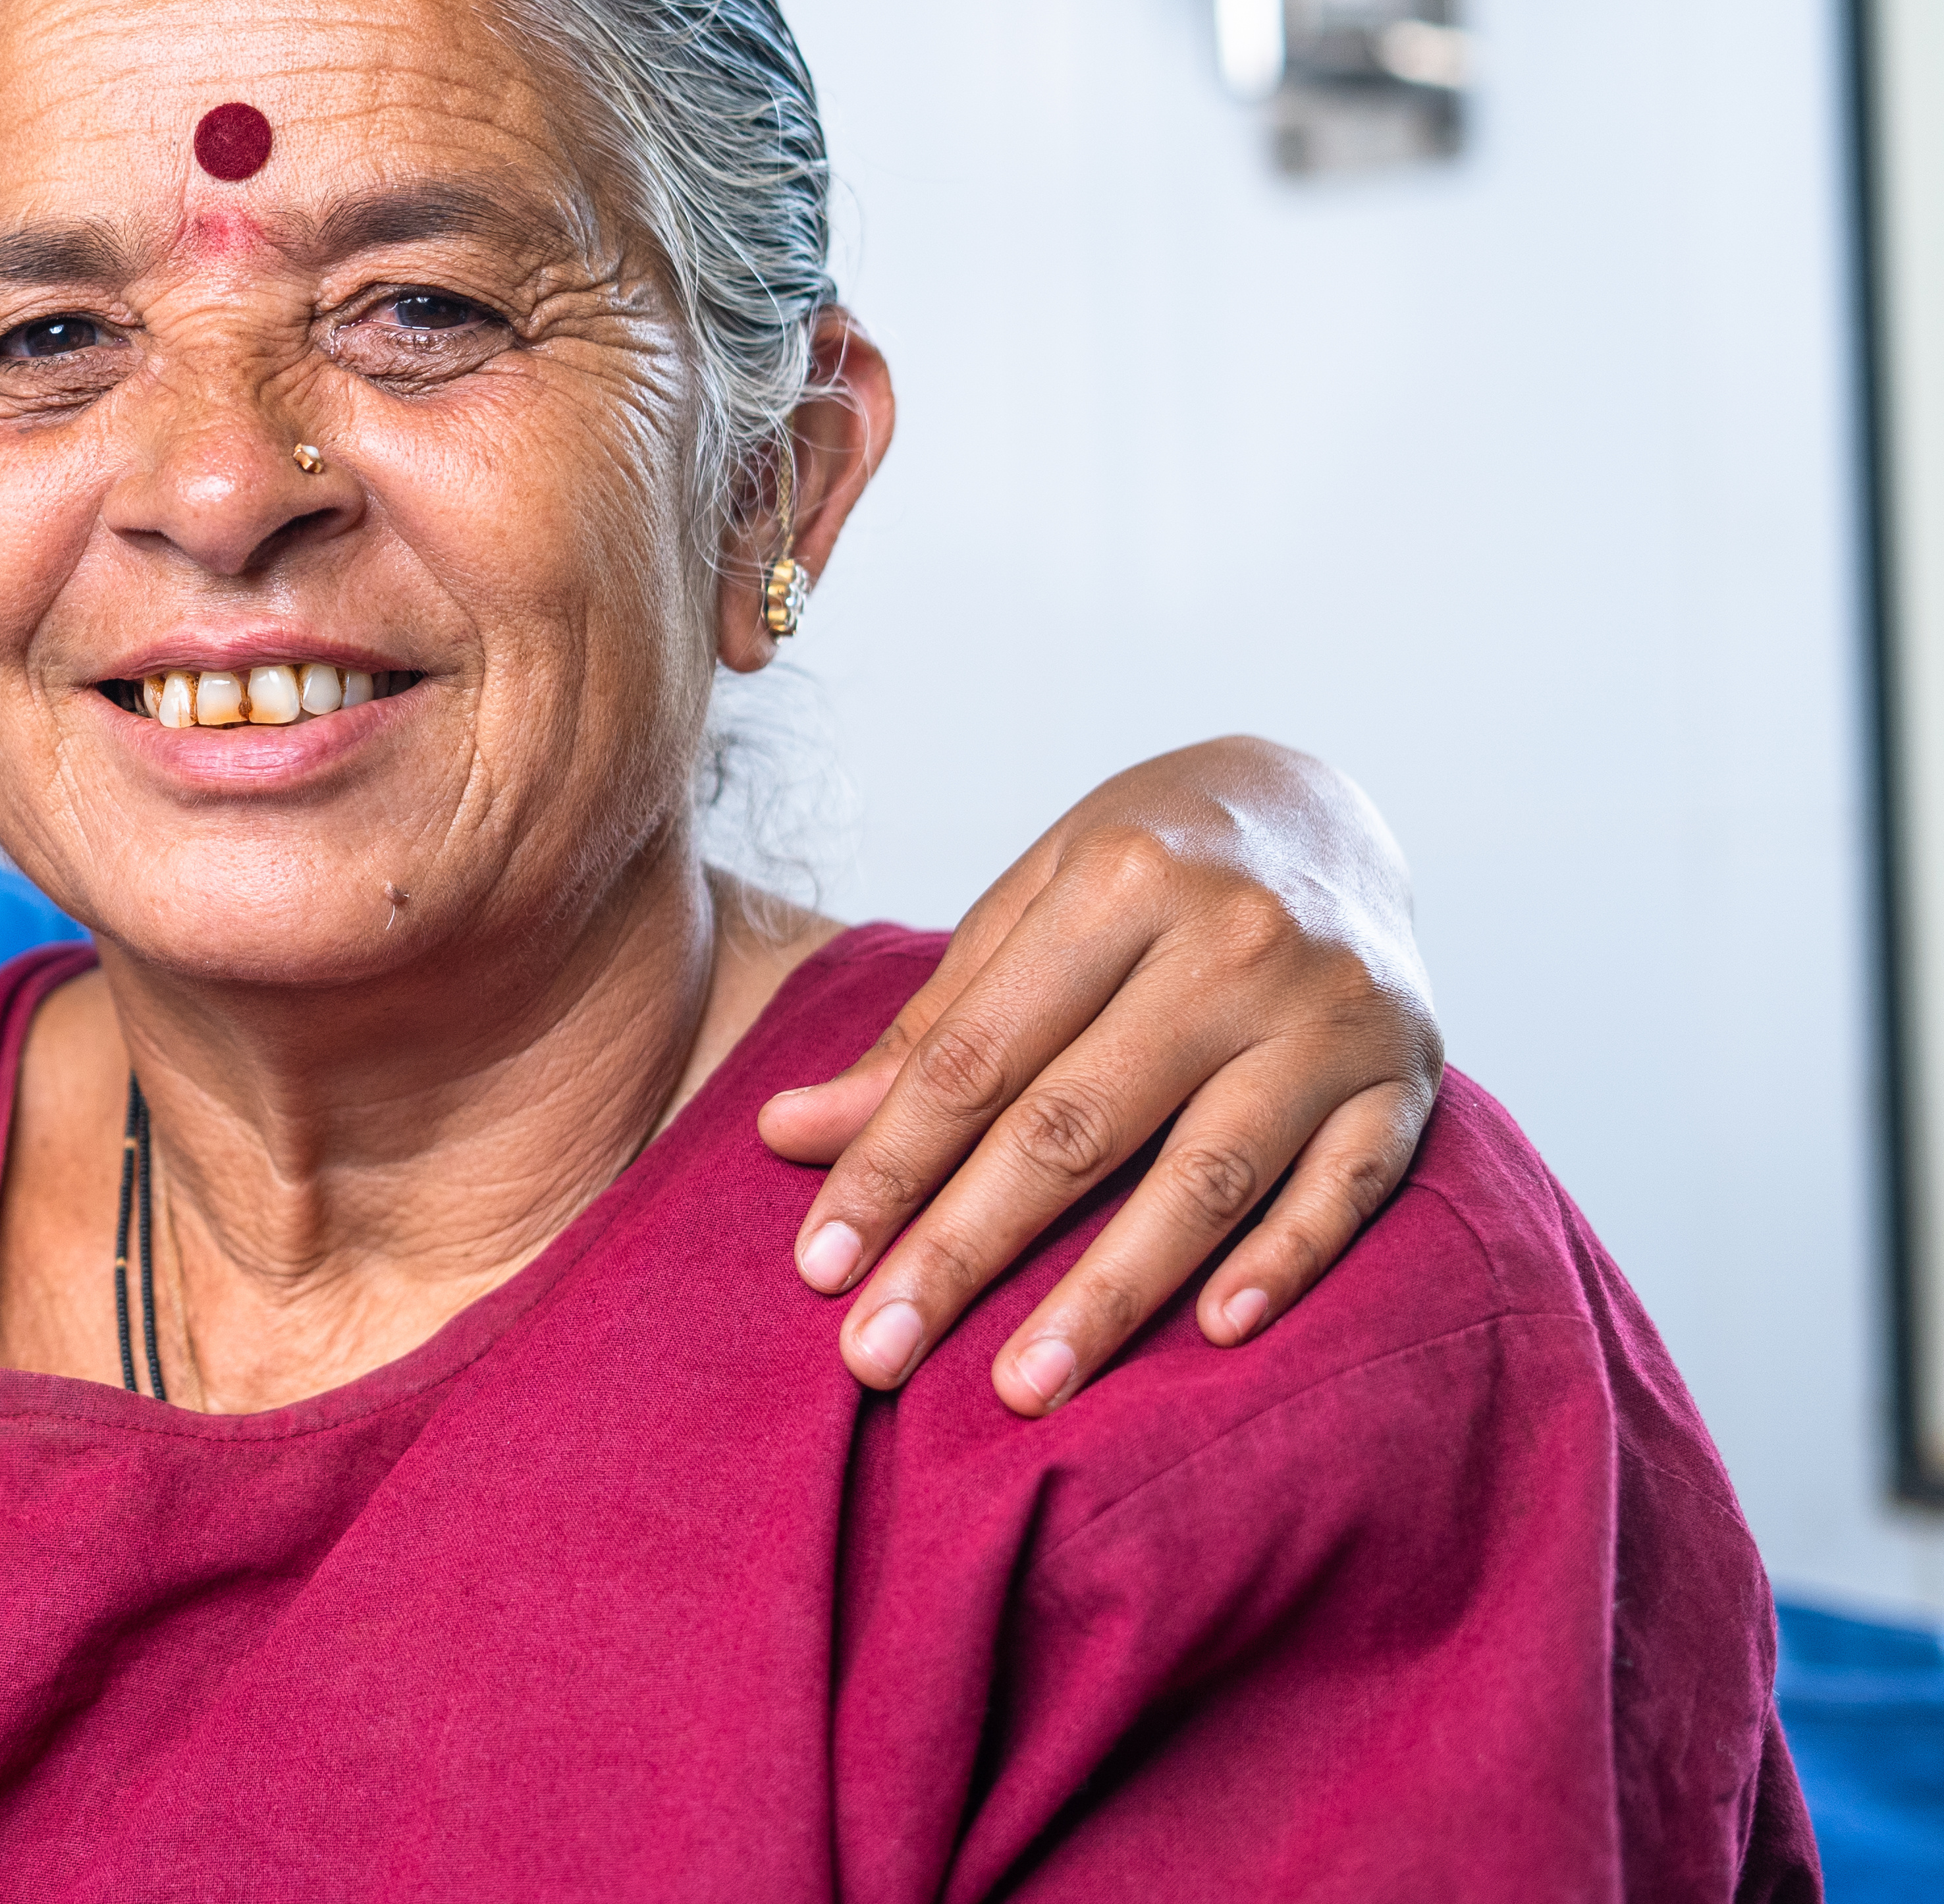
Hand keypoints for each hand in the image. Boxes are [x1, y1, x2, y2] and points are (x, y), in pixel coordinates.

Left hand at [754, 737, 1439, 1415]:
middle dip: (964, 1250)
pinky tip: (1216, 1336)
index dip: (890, 1167)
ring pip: (1203, 1178)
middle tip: (878, 1354)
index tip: (820, 1267)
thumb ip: (928, 1029)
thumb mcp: (1028, 906)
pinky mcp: (1409, 1075)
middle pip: (1073, 1126)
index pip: (977, 1057)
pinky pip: (1344, 1190)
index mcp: (1119, 879)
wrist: (1325, 808)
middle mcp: (1234, 940)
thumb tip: (788, 1136)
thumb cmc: (1144, 866)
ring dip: (1107, 1297)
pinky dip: (1282, 1264)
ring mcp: (1331, 1012)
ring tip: (1021, 1389)